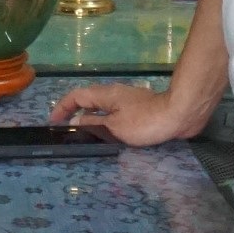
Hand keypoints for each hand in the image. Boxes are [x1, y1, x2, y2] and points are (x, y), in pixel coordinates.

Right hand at [48, 80, 205, 146]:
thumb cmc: (145, 121)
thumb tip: (76, 122)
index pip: (76, 97)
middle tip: (68, 131)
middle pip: (88, 101)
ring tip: (87, 137)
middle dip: (75, 113)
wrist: (179, 114)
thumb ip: (94, 124)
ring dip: (92, 119)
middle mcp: (114, 95)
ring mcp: (128, 101)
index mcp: (105, 95)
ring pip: (103, 108)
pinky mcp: (141, 110)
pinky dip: (108, 123)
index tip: (54, 122)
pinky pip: (117, 115)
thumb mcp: (115, 126)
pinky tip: (112, 137)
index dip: (62, 108)